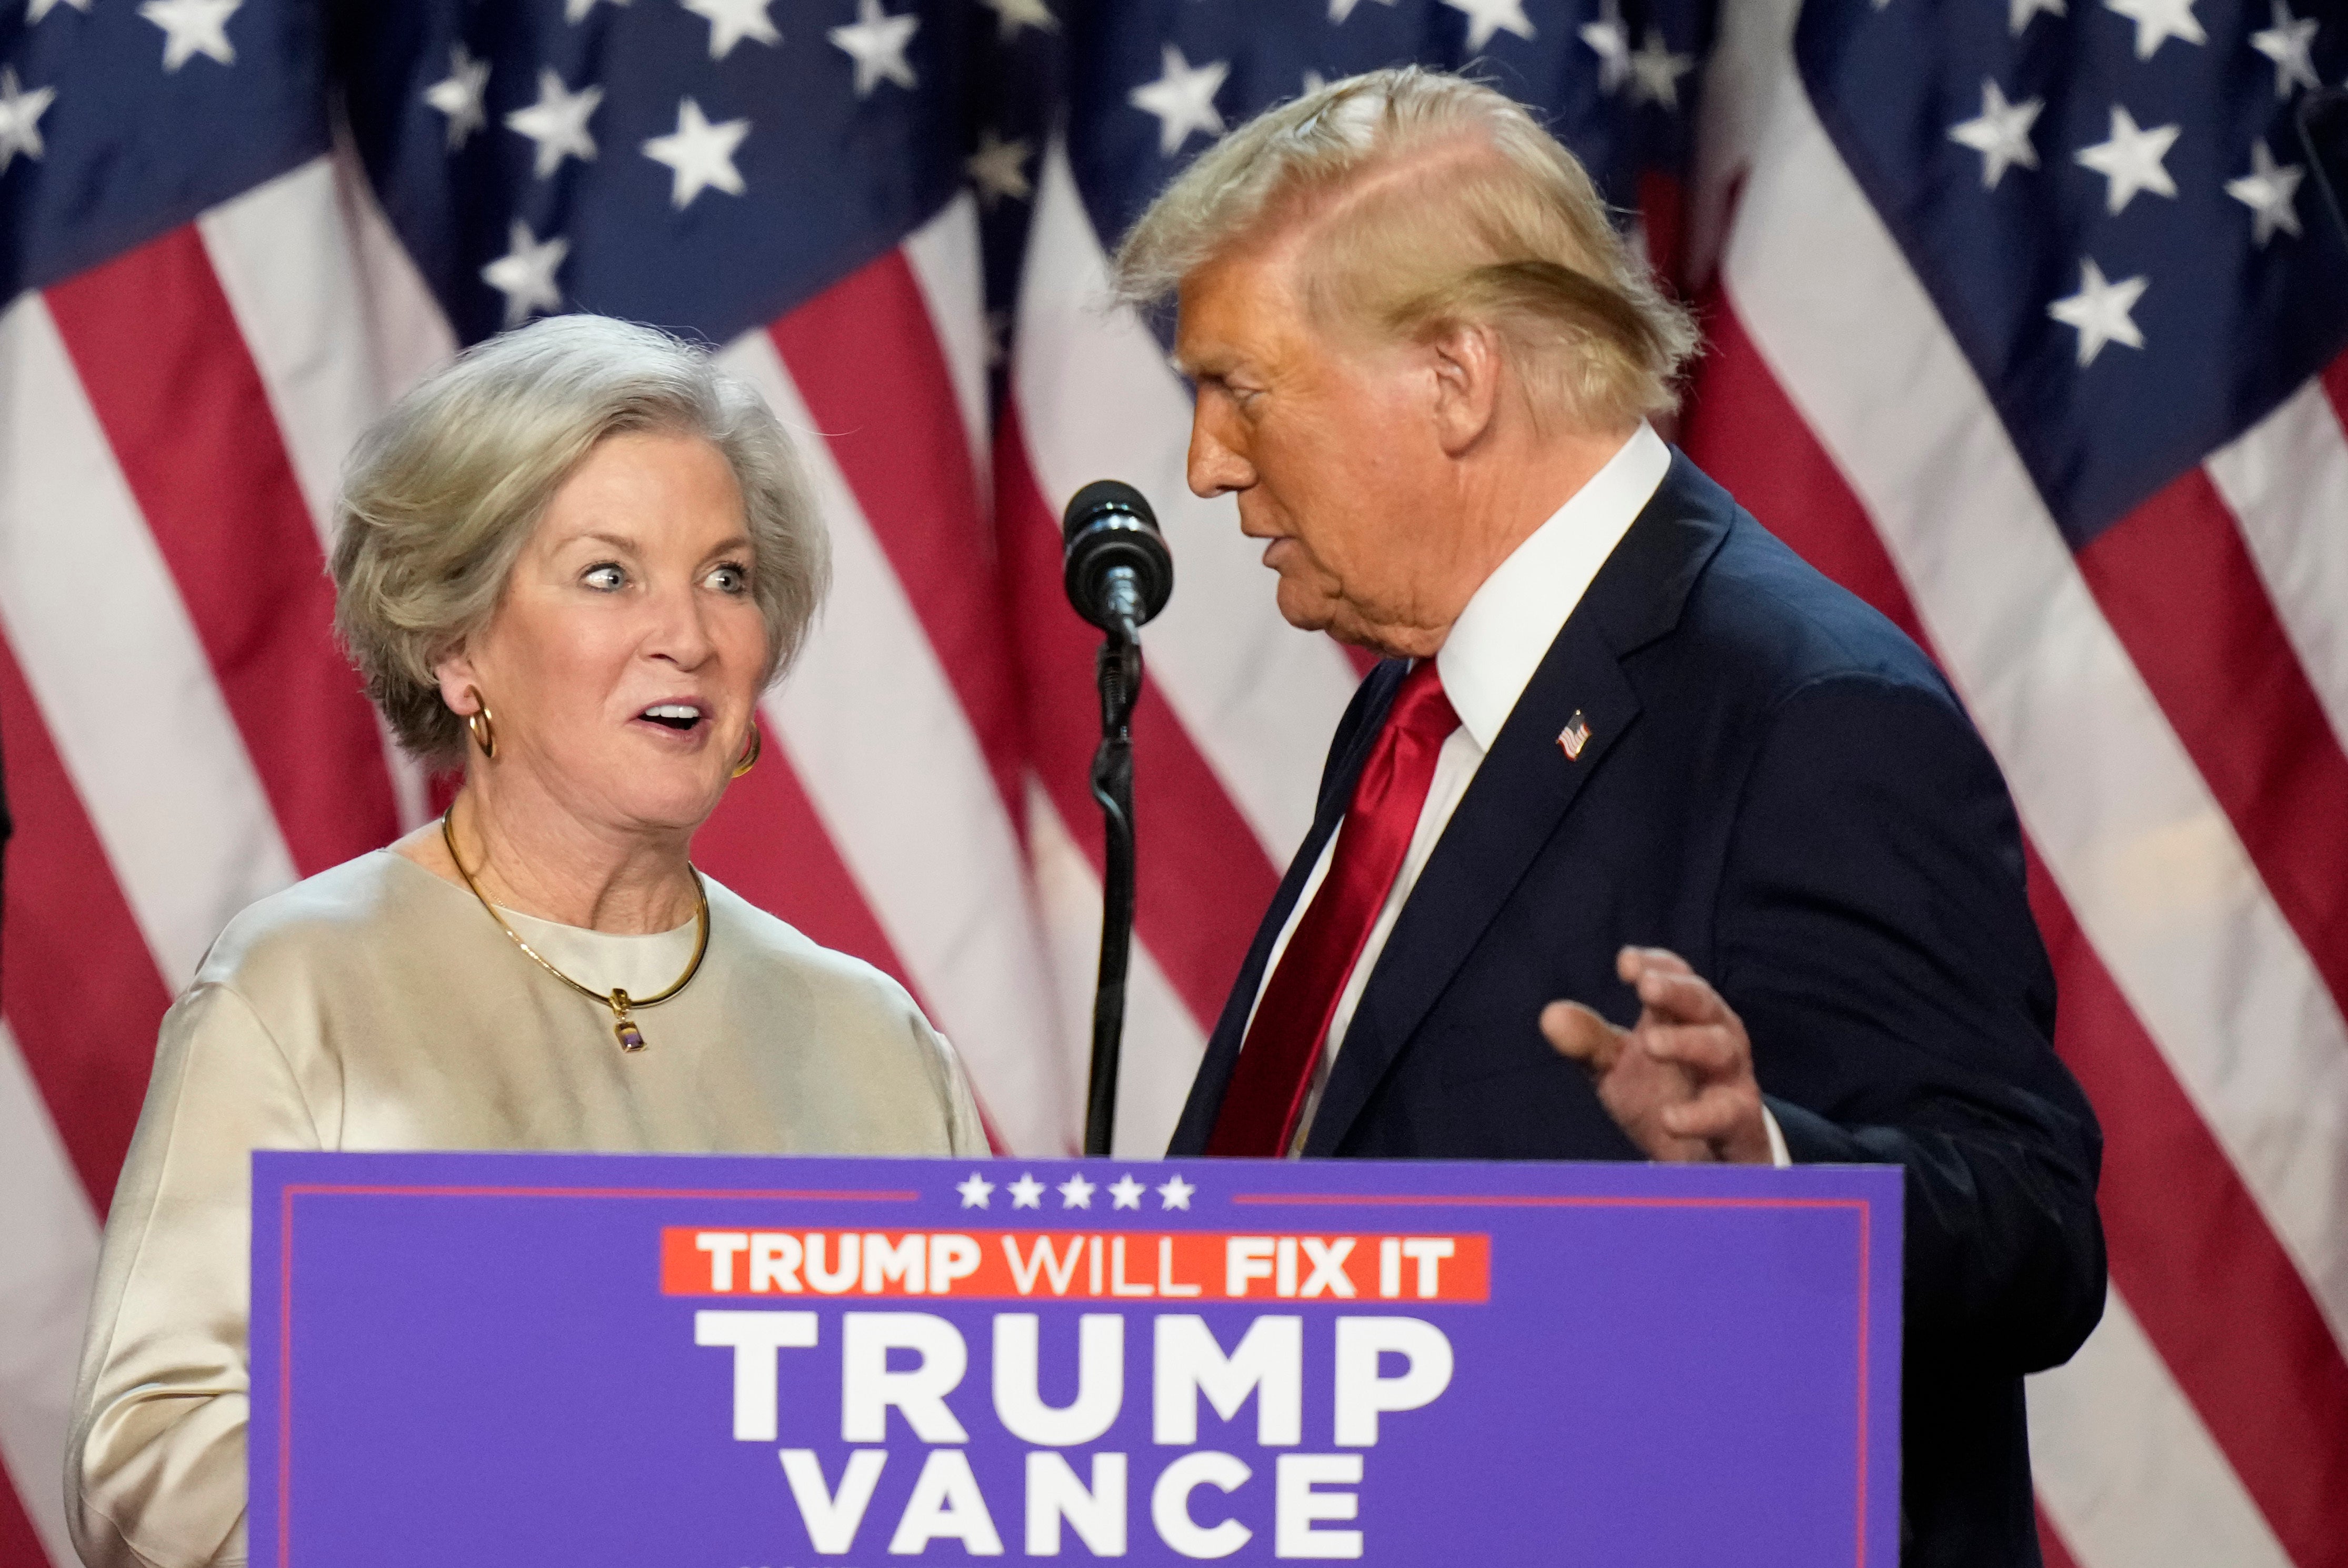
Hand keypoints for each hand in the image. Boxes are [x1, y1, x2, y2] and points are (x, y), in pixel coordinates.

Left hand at [1540, 947, 1772, 1163]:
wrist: (1706, 1158)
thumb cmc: (1663, 1094)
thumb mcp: (1619, 1066)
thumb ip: (1589, 1041)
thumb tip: (1550, 1016)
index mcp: (1685, 1016)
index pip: (1676, 977)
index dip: (1656, 965)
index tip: (1626, 962)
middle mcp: (1715, 1037)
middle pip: (1702, 1003)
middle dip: (1676, 991)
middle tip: (1646, 987)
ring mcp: (1731, 1079)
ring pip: (1720, 1049)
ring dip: (1686, 1042)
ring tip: (1650, 1043)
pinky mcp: (1740, 1123)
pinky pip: (1727, 1114)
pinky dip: (1700, 1116)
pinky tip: (1670, 1119)